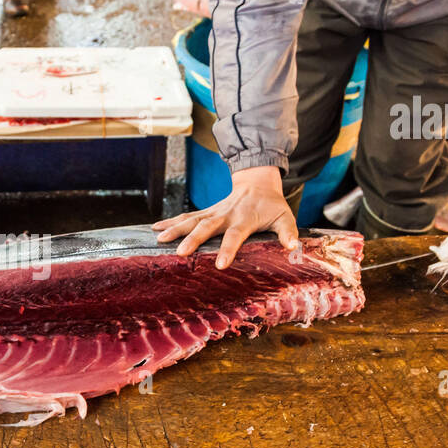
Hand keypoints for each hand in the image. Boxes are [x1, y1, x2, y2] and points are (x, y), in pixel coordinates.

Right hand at [152, 165, 298, 267]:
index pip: (234, 236)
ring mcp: (213, 212)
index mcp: (244, 219)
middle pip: (207, 227)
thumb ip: (288, 232)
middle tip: (180, 252)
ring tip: (159, 238)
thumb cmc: (271, 205)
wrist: (257, 182)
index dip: (227, 249)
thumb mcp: (285, 216)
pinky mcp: (205, 212)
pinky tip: (154, 228)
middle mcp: (225, 215)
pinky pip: (186, 217)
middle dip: (193, 239)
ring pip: (192, 220)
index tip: (219, 265)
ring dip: (175, 228)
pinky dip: (170, 221)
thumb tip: (292, 247)